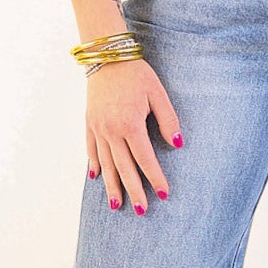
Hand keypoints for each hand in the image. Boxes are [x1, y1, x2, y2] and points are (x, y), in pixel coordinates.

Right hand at [85, 58, 182, 213]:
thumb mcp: (158, 93)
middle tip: (142, 210)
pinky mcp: (89, 123)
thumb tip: (177, 145)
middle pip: (124, 168)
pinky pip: (91, 149)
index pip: (145, 159)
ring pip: (106, 164)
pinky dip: (95, 165)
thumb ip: (168, 120)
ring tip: (117, 205)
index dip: (154, 178)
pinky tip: (97, 178)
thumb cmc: (136, 73)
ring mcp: (97, 128)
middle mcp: (111, 131)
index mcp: (130, 124)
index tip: (163, 194)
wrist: (106, 56)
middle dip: (134, 191)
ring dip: (112, 185)